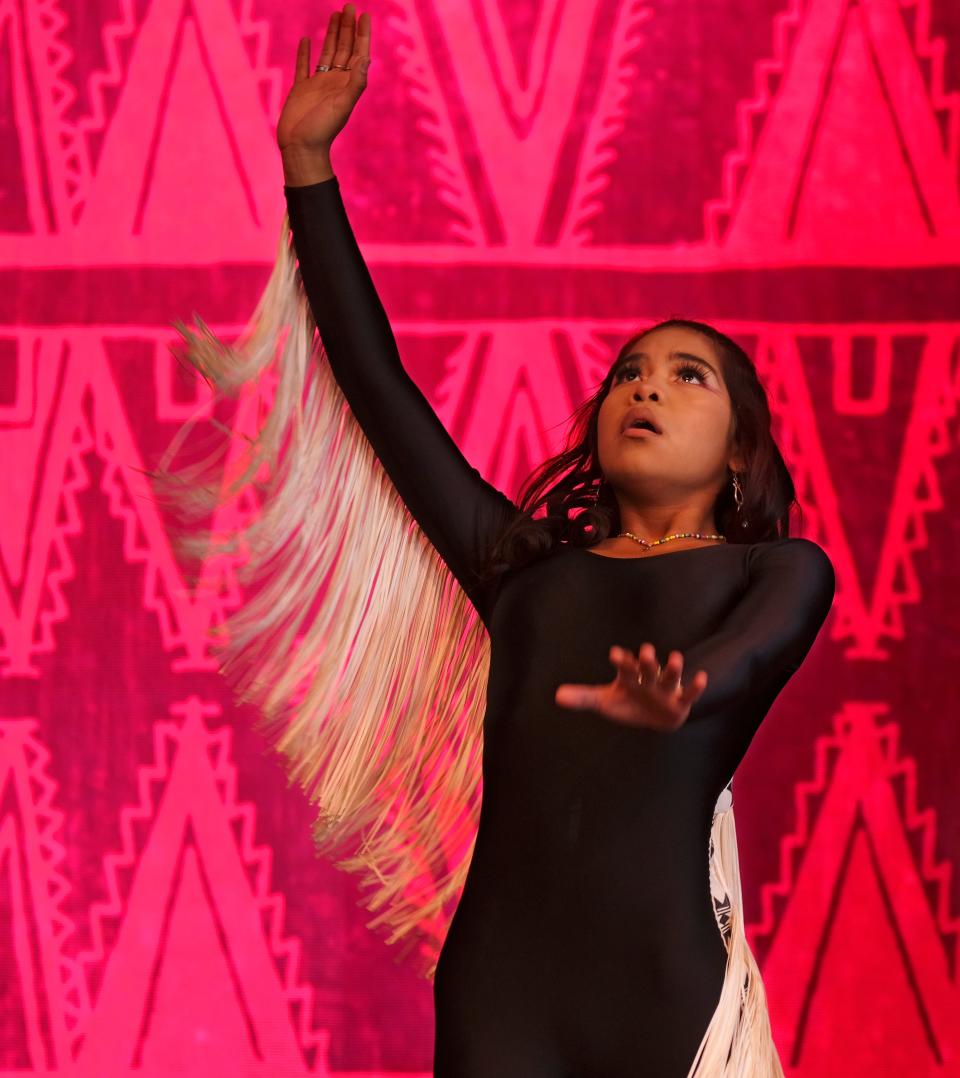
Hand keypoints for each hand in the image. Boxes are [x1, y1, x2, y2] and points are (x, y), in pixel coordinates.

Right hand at [277, 4, 371, 154]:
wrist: (300, 149)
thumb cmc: (322, 131)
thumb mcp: (342, 105)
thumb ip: (355, 83)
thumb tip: (366, 58)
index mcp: (347, 84)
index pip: (357, 53)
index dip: (362, 34)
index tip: (364, 14)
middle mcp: (334, 82)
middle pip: (343, 48)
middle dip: (348, 27)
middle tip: (349, 6)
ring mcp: (317, 85)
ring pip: (327, 53)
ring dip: (332, 34)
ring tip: (335, 15)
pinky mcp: (300, 90)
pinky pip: (303, 66)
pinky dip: (305, 53)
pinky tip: (305, 40)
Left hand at [555, 643, 707, 731]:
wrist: (654, 718)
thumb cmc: (629, 703)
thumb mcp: (605, 701)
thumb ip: (584, 697)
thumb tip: (557, 696)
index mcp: (630, 677)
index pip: (625, 667)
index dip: (621, 661)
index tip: (615, 654)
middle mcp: (648, 679)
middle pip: (648, 668)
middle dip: (648, 661)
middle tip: (646, 651)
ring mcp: (666, 689)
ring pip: (670, 676)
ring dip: (673, 668)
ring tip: (676, 657)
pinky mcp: (680, 702)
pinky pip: (689, 693)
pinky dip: (695, 686)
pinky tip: (701, 676)